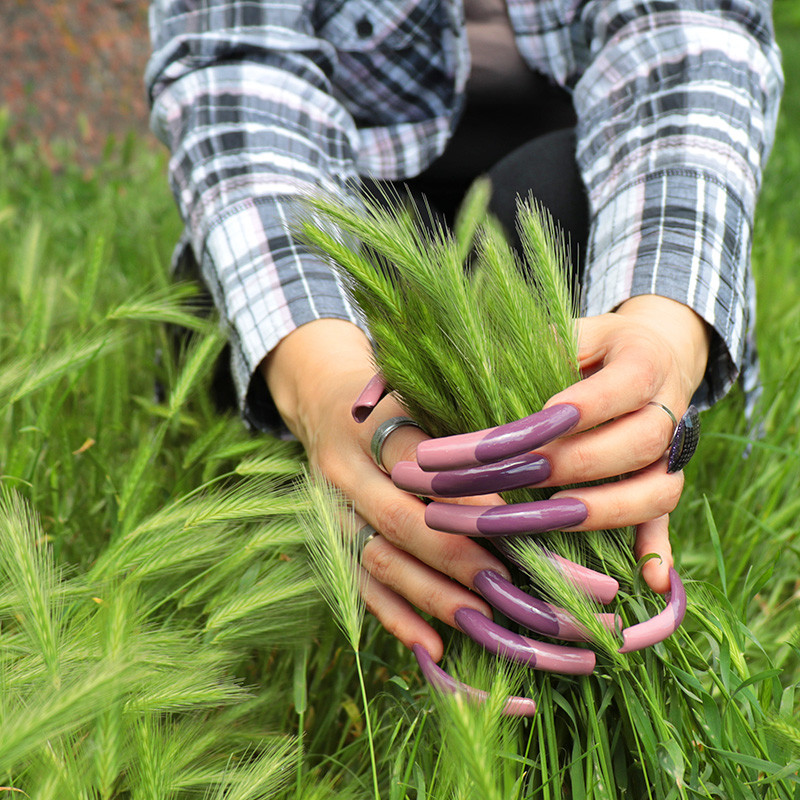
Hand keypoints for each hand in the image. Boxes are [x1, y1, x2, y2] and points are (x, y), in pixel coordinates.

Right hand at [262, 319, 509, 660]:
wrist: (319, 401)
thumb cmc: (389, 397)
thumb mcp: (414, 389)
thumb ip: (458, 419)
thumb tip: (530, 457)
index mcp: (369, 426)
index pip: (415, 461)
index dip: (460, 492)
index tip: (511, 519)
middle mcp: (346, 472)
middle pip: (399, 520)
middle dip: (456, 556)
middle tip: (510, 583)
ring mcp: (335, 513)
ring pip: (381, 560)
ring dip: (433, 594)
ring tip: (483, 620)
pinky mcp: (334, 543)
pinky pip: (362, 586)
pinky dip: (397, 617)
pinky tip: (433, 646)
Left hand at [532, 295, 709, 591]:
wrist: (661, 358)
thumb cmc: (600, 348)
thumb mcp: (577, 331)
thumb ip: (543, 346)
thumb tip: (483, 366)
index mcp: (645, 364)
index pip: (615, 389)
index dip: (574, 410)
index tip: (524, 427)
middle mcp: (668, 412)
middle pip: (631, 445)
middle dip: (567, 465)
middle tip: (512, 474)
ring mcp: (671, 456)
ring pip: (653, 491)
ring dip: (597, 511)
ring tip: (541, 520)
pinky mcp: (665, 486)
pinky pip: (668, 523)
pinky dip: (658, 553)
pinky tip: (646, 583)